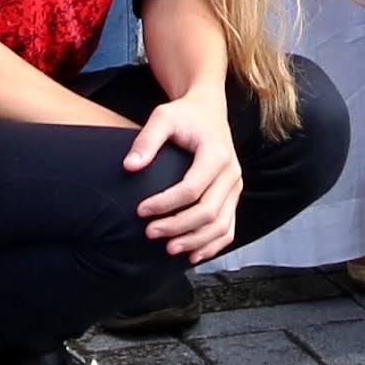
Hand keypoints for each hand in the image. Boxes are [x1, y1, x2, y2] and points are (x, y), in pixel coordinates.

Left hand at [127, 82, 245, 259]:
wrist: (208, 109)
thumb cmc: (183, 115)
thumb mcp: (162, 117)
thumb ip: (146, 140)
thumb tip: (129, 167)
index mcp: (217, 153)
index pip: (192, 188)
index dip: (165, 203)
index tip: (140, 210)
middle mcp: (232, 172)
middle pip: (208, 212)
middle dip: (178, 227)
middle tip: (149, 233)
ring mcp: (235, 187)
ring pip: (221, 225)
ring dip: (195, 241)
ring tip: (169, 248)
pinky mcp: (233, 196)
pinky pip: (229, 227)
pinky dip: (213, 245)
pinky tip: (193, 255)